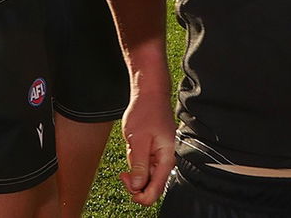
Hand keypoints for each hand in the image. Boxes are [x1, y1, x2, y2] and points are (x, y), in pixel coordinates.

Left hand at [118, 84, 175, 204]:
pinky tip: (133, 146)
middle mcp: (166, 159)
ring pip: (145, 175)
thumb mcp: (138, 140)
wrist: (149, 94)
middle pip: (151, 185)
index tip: (129, 189)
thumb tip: (138, 186)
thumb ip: (140, 165)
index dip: (142, 196)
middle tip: (124, 174)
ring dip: (134, 168)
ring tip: (131, 149)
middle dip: (135, 182)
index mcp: (166, 158)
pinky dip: (135, 159)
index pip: (157, 189)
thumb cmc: (146, 112)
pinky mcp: (154, 151)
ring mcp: (160, 155)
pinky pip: (143, 164)